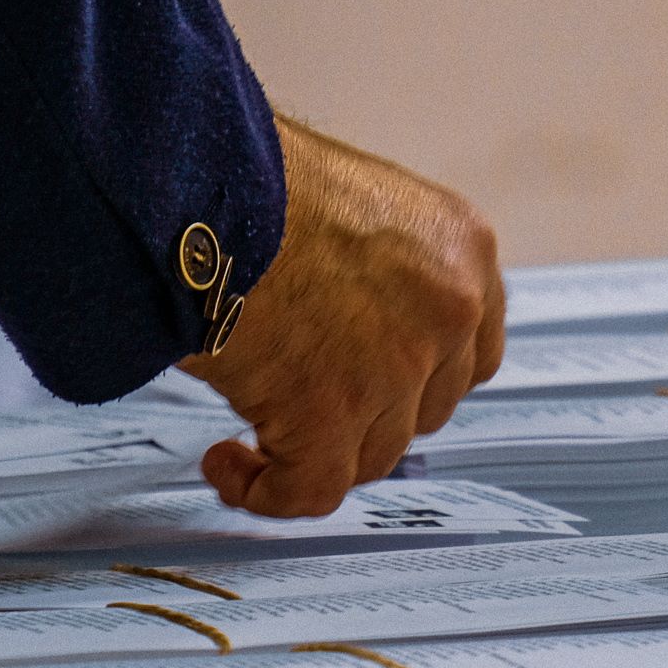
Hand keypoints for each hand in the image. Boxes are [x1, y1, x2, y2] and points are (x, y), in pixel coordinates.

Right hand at [180, 113, 503, 515]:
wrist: (193, 177)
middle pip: (426, 407)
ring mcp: (398, 367)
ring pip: (373, 453)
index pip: (475, 350)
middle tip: (305, 404)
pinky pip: (311, 491)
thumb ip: (383, 268)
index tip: (378, 386)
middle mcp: (449, 310)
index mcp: (461, 249)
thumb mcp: (357, 203)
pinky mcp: (331, 416)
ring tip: (251, 433)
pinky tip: (227, 464)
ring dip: (315, 453)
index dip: (423, 379)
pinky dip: (268, 493)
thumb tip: (354, 328)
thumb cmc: (248, 174)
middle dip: (368, 415)